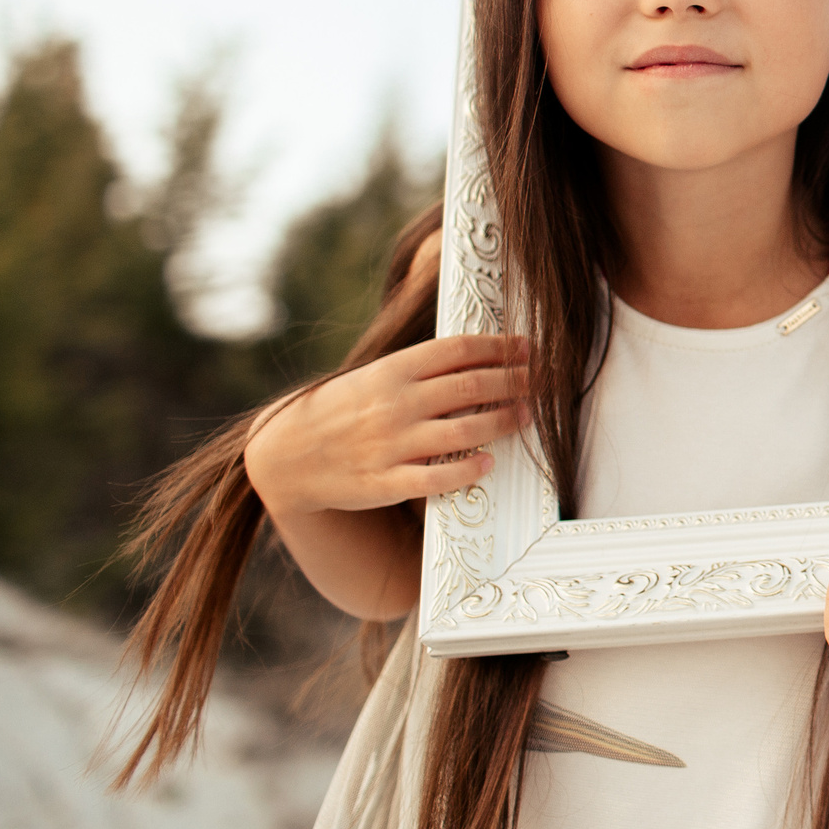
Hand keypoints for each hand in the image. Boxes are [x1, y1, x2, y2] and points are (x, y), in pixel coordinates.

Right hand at [242, 335, 529, 516]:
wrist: (284, 456)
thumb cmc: (339, 411)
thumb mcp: (372, 378)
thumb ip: (418, 369)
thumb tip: (475, 355)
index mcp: (391, 372)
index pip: (458, 350)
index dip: (499, 347)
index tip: (528, 347)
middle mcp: (395, 404)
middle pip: (471, 385)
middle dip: (515, 380)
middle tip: (543, 380)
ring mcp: (390, 444)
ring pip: (464, 429)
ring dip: (504, 421)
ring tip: (527, 415)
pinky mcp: (385, 481)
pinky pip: (437, 477)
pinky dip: (468, 468)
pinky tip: (489, 463)